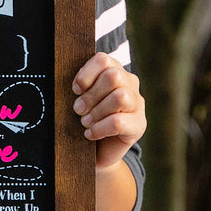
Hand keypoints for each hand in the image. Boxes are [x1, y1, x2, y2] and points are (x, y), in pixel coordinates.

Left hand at [71, 52, 145, 171]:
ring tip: (85, 122)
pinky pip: (119, 122)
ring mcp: (138, 104)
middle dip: (91, 95)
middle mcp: (130, 84)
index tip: (75, 90)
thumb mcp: (81, 99)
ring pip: (121, 97)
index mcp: (115, 70)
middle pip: (114, 76)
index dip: (86, 74)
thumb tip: (72, 87)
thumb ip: (80, 87)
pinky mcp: (139, 125)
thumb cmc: (86, 118)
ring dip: (97, 111)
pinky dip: (99, 128)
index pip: (103, 59)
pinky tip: (90, 134)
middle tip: (78, 109)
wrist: (95, 150)